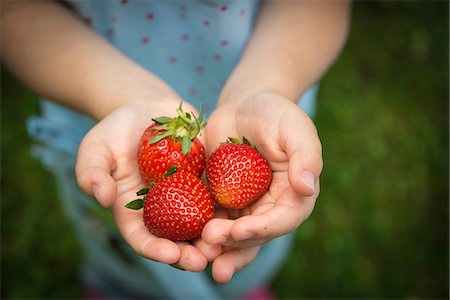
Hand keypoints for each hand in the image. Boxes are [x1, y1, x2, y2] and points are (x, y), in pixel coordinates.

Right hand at [75, 98, 220, 270]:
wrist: (146, 109)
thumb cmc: (115, 131)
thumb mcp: (96, 148)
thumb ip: (92, 172)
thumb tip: (102, 198)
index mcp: (134, 211)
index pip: (143, 237)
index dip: (156, 249)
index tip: (171, 255)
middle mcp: (163, 210)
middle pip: (176, 239)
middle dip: (189, 254)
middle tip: (202, 261)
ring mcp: (186, 196)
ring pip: (201, 224)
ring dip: (213, 238)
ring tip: (225, 245)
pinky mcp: (207, 180)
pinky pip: (220, 196)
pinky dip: (228, 209)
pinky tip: (241, 215)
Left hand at [202, 91, 322, 282]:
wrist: (243, 106)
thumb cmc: (274, 113)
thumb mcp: (295, 127)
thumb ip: (306, 155)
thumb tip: (307, 188)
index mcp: (294, 195)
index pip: (282, 220)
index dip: (262, 229)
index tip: (239, 231)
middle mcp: (270, 207)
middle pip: (255, 235)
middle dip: (233, 243)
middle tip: (210, 243)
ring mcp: (244, 206)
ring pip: (232, 236)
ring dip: (216, 249)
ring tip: (196, 256)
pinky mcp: (221, 201)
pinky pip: (211, 219)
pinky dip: (197, 231)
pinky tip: (182, 239)